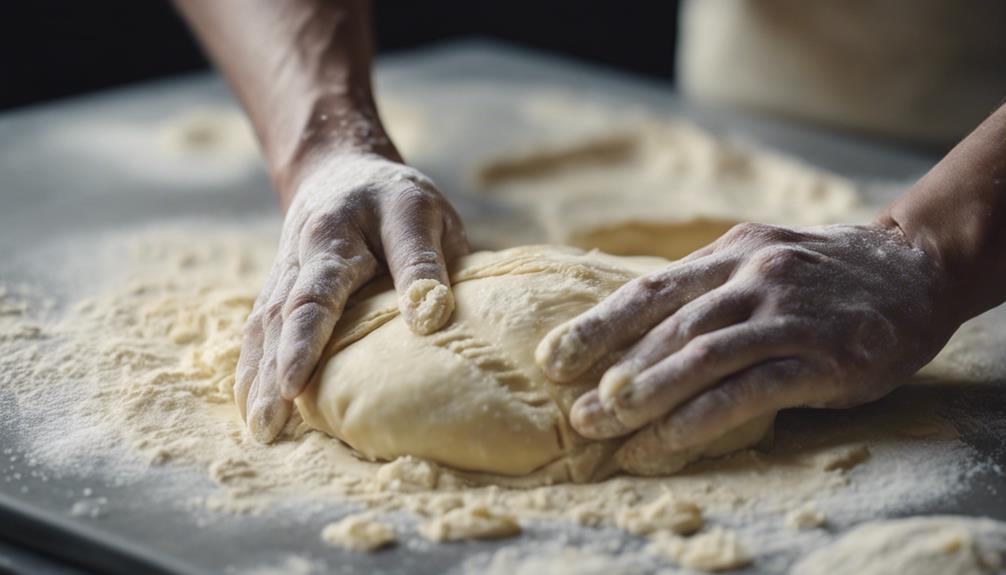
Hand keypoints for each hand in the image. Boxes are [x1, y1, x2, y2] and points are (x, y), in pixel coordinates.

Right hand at [236, 154, 468, 441]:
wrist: (341, 173)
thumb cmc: (396, 200)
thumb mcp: (421, 214)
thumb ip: (423, 261)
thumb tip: (430, 318)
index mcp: (337, 233)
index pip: (319, 290)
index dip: (306, 338)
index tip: (294, 383)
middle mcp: (301, 255)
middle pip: (281, 316)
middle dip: (273, 371)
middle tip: (270, 424)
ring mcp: (284, 275)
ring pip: (263, 327)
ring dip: (257, 378)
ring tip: (262, 430)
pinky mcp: (278, 291)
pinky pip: (259, 330)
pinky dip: (253, 368)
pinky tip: (253, 407)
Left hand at [536, 222, 953, 468]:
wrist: (914, 268)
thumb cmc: (820, 275)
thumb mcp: (759, 261)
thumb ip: (705, 289)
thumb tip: (632, 330)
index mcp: (730, 253)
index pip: (648, 290)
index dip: (595, 326)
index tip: (552, 359)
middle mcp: (753, 276)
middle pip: (667, 328)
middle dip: (612, 372)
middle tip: (575, 413)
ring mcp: (789, 315)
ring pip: (701, 356)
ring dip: (645, 394)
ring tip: (604, 428)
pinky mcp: (824, 356)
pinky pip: (748, 391)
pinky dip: (698, 419)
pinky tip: (664, 442)